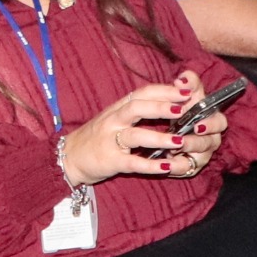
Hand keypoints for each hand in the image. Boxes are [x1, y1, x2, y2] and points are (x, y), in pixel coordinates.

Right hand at [64, 70, 217, 183]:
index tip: (186, 89)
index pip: (142, 93)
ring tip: (180, 141)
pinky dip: (150, 165)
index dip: (164, 90)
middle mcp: (113, 120)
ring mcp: (110, 140)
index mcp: (118, 108)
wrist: (70, 156)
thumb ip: (137, 109)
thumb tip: (168, 100)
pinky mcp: (110, 161)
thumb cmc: (98, 136)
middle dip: (161, 107)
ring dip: (159, 138)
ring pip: (135, 136)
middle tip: (183, 108)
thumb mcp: (114, 117)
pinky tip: (166, 167)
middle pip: (137, 108)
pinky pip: (132, 163)